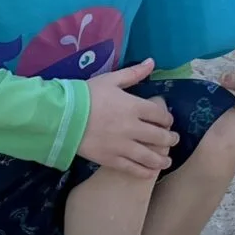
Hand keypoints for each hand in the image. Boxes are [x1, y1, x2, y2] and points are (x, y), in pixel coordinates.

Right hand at [78, 58, 175, 177]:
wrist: (62, 117)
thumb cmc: (85, 95)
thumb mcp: (110, 80)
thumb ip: (133, 73)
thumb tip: (151, 62)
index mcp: (134, 106)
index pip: (160, 115)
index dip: (167, 119)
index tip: (167, 122)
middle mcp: (132, 127)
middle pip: (159, 137)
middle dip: (169, 139)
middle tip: (172, 141)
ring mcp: (122, 146)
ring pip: (149, 156)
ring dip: (161, 159)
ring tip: (166, 161)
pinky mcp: (111, 159)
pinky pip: (132, 168)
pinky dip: (144, 172)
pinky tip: (150, 172)